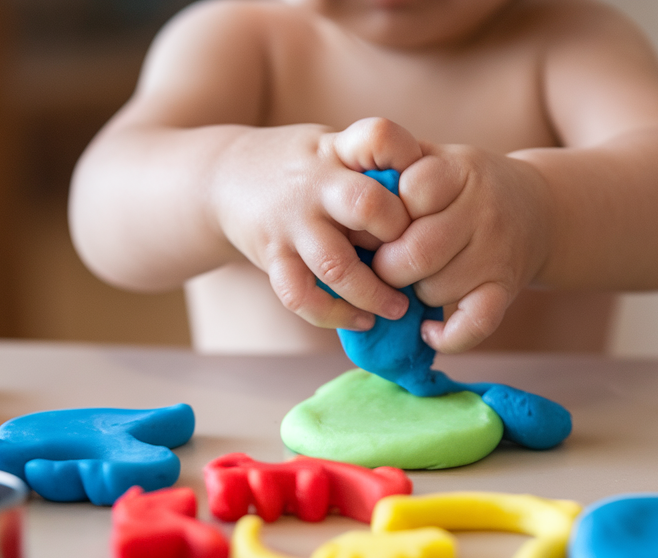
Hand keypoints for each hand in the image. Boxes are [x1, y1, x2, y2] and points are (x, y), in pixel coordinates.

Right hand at [210, 117, 422, 329]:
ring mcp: (291, 222)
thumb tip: (434, 209)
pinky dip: (336, 316)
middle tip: (416, 257)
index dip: (409, 158)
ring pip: (338, 266)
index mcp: (338, 150)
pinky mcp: (271, 257)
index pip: (380, 137)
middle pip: (368, 205)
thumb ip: (375, 169)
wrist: (224, 177)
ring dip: (375, 294)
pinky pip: (302, 296)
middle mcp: (315, 184)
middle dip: (398, 236)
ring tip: (399, 307)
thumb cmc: (301, 168)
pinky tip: (361, 320)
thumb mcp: (334, 149)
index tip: (424, 186)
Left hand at [371, 143, 550, 351]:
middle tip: (382, 265)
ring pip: (435, 290)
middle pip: (416, 252)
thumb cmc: (466, 187)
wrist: (539, 209)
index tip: (376, 224)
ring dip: (412, 295)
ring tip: (413, 282)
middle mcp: (484, 212)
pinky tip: (428, 330)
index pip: (411, 193)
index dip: (384, 214)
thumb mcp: (437, 159)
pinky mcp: (506, 290)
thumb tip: (346, 205)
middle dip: (387, 266)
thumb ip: (394, 167)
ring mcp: (497, 254)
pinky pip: (475, 324)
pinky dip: (447, 337)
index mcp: (460, 172)